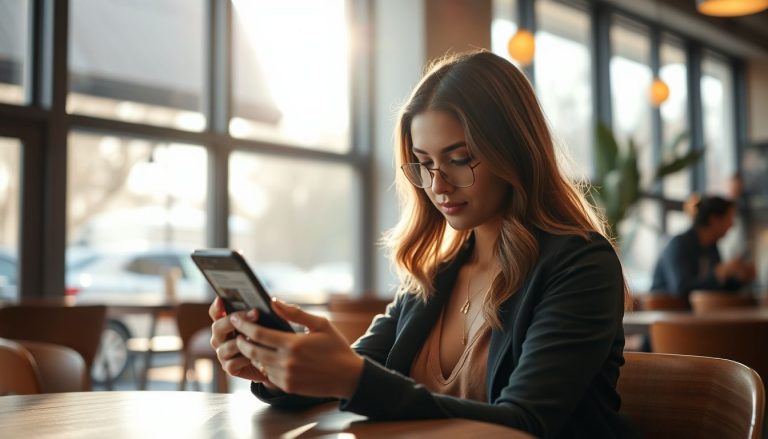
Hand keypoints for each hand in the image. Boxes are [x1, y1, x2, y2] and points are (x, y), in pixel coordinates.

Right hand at [208, 298, 272, 385]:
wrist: (276, 363)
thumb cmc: (271, 339)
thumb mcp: (271, 323)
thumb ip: (270, 312)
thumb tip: (273, 302)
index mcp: (227, 323)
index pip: (216, 313)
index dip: (216, 307)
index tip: (221, 299)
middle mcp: (221, 337)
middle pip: (217, 327)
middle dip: (233, 320)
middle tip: (255, 313)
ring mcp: (223, 353)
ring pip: (225, 346)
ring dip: (242, 342)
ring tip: (257, 338)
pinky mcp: (230, 368)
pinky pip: (232, 363)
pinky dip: (244, 359)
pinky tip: (256, 357)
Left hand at [228, 300, 364, 398]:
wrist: (348, 377)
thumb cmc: (336, 347)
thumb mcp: (320, 324)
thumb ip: (295, 313)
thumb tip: (274, 301)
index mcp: (293, 345)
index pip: (259, 334)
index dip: (244, 325)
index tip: (235, 317)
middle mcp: (286, 363)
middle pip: (252, 350)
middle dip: (241, 340)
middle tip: (237, 331)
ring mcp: (285, 377)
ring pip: (258, 363)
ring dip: (251, 353)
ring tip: (249, 342)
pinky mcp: (287, 387)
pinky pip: (267, 374)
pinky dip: (263, 364)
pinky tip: (265, 356)